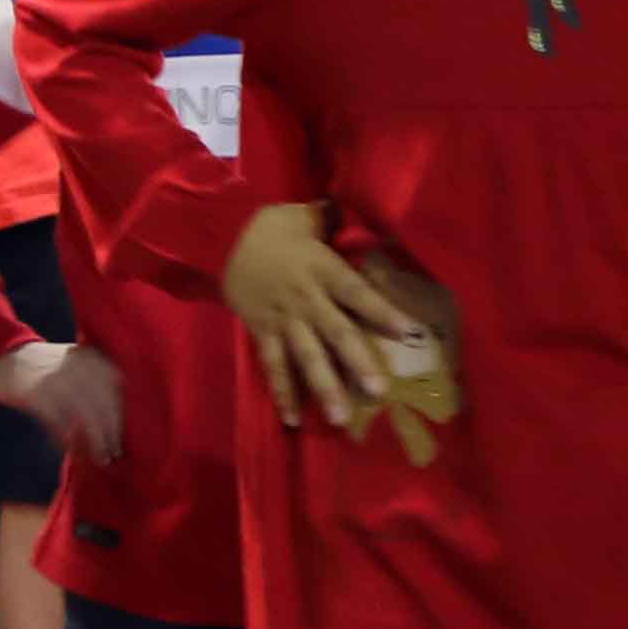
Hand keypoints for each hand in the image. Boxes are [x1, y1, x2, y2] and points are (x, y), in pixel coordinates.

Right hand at [0, 338, 127, 465]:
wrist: (2, 356)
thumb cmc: (42, 365)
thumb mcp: (73, 363)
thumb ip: (94, 380)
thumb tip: (114, 416)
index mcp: (88, 358)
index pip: (115, 386)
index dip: (121, 412)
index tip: (124, 432)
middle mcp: (76, 366)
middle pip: (104, 403)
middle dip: (111, 431)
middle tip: (115, 453)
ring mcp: (57, 380)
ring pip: (86, 415)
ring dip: (95, 441)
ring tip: (100, 459)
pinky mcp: (38, 393)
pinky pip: (60, 421)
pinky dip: (67, 439)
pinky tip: (69, 450)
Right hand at [219, 203, 432, 435]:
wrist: (216, 237)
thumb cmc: (267, 227)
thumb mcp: (302, 215)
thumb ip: (333, 219)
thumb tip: (362, 210)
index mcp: (320, 268)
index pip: (356, 293)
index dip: (383, 312)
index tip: (411, 334)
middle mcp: (305, 299)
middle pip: (335, 333)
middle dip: (357, 362)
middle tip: (378, 391)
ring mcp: (282, 319)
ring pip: (305, 357)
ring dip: (323, 387)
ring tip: (341, 418)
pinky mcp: (261, 331)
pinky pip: (273, 365)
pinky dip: (282, 392)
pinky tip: (294, 419)